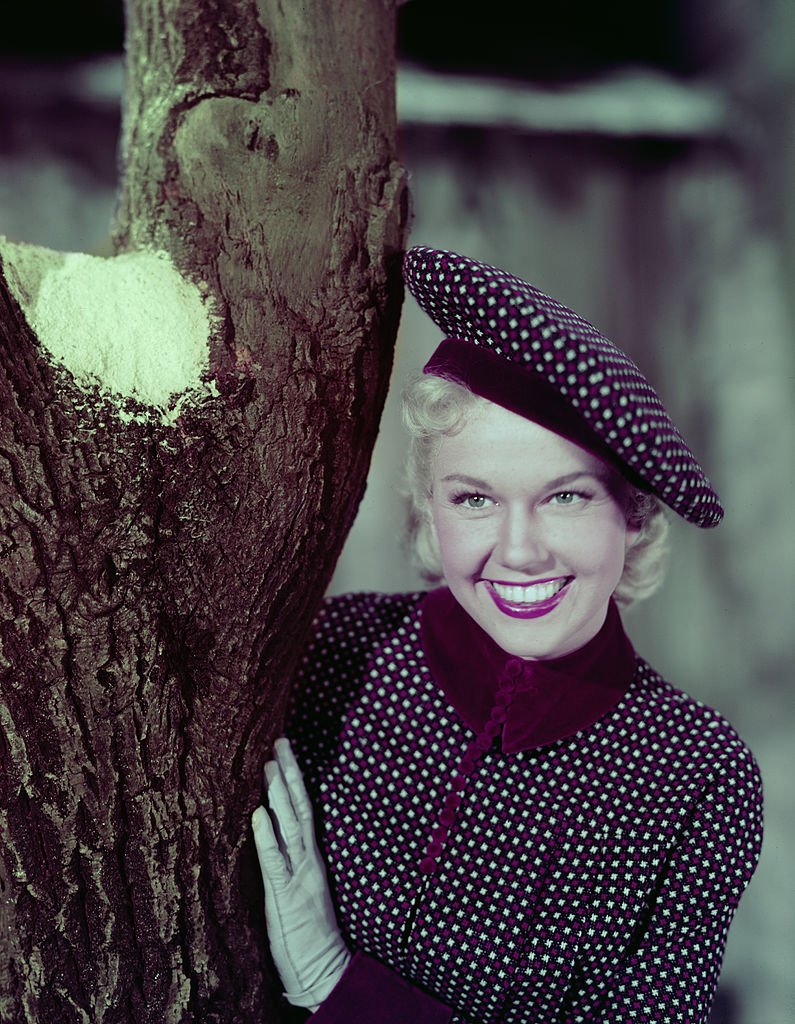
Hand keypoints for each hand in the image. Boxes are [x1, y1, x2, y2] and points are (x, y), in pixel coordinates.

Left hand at [252, 737, 350, 1010]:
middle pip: (300, 807)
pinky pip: (276, 862)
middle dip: (290, 773)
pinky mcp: (287, 897)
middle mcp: (308, 860)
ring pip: (291, 826)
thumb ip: (289, 860)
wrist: (324, 969)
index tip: (284, 750)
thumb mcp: (300, 888)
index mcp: (311, 856)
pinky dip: (267, 837)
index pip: (304, 808)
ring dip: (279, 795)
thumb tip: (271, 831)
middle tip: (279, 741)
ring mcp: (299, 876)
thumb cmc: (308, 932)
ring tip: (268, 765)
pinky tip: (258, 816)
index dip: (295, 779)